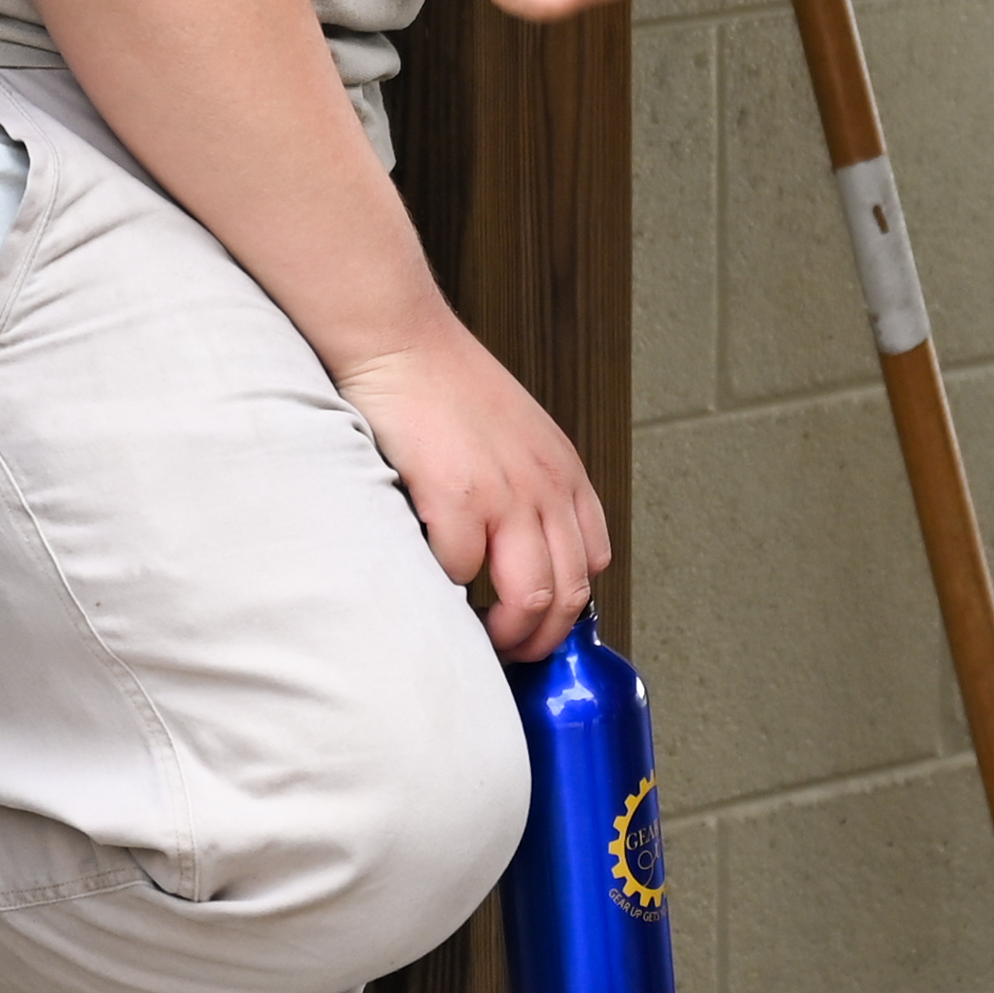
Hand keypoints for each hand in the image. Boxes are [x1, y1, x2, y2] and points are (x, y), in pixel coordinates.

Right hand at [339, 322, 609, 660]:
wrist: (401, 340)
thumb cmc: (444, 385)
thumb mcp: (517, 433)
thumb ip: (530, 486)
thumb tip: (522, 552)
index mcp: (563, 471)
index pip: (592, 562)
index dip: (568, 607)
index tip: (536, 623)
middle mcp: (545, 486)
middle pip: (570, 594)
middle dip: (541, 640)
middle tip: (508, 652)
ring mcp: (505, 494)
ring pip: (531, 600)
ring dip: (504, 634)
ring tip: (476, 638)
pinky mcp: (457, 498)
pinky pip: (461, 574)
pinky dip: (445, 591)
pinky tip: (430, 582)